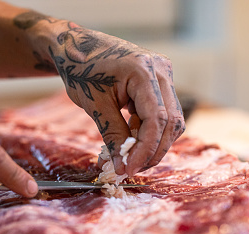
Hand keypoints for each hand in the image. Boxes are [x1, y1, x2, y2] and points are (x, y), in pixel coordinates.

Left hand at [49, 22, 184, 175]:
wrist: (76, 48)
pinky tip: (132, 138)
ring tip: (130, 155)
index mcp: (143, 70)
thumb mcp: (95, 106)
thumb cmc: (82, 71)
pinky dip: (150, 131)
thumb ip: (113, 136)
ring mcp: (164, 74)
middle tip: (132, 169)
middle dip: (153, 151)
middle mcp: (161, 70)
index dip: (146, 149)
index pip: (157, 119)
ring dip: (154, 143)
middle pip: (171, 122)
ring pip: (172, 120)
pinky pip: (164, 113)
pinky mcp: (160, 82)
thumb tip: (123, 166)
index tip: (130, 169)